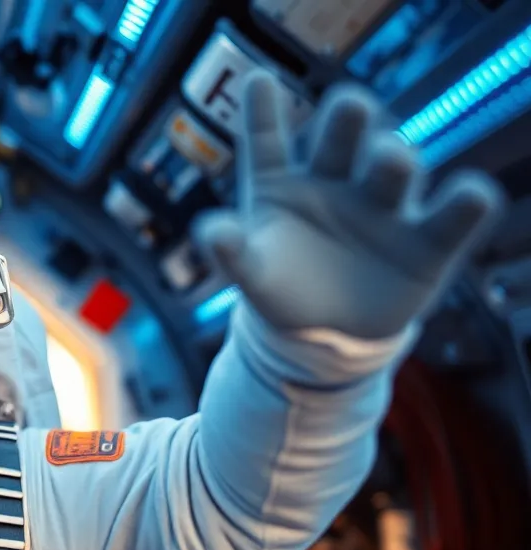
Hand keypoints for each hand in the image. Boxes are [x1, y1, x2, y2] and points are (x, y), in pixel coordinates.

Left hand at [192, 71, 506, 339]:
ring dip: (394, 157)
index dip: (262, 112)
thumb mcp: (251, 272)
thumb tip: (210, 230)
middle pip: (342, 140)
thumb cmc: (281, 287)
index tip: (257, 82)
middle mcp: (336, 180)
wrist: (322, 334)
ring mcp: (383, 206)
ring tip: (390, 157)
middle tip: (349, 104)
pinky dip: (465, 204)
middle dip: (348, 120)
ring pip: (394, 169)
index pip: (268, 142)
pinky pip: (449, 219)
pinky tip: (472, 195)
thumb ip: (230, 251)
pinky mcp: (426, 242)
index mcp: (282, 183)